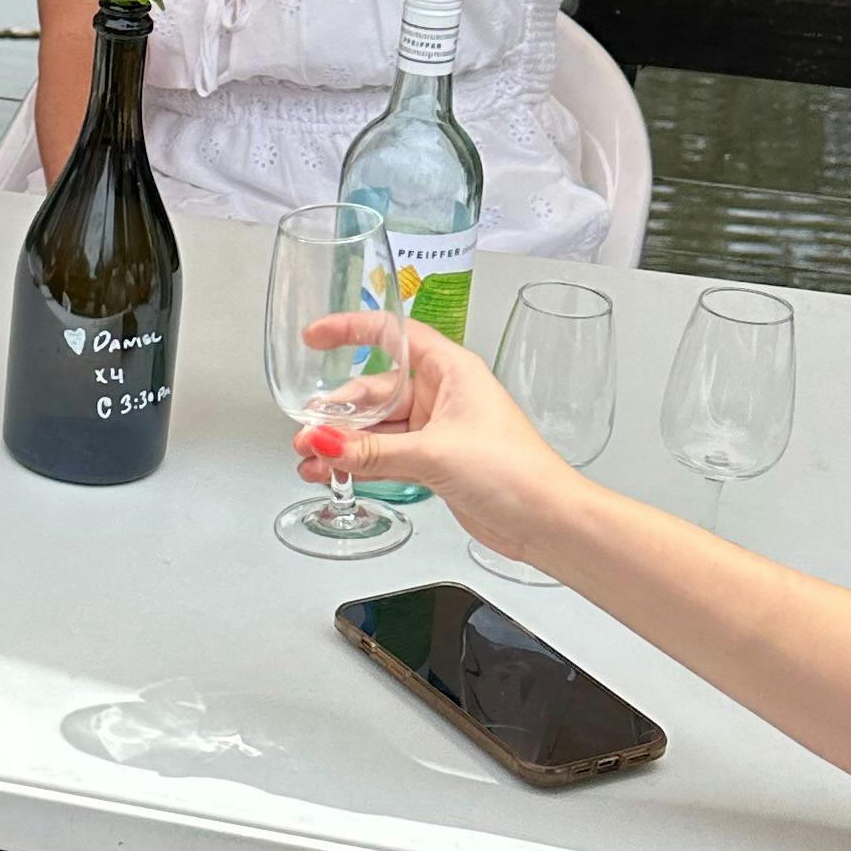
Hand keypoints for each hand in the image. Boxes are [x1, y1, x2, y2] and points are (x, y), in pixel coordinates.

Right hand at [292, 318, 574, 565]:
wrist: (545, 521)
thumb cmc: (515, 471)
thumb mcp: (434, 454)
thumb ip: (371, 450)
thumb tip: (322, 442)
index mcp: (450, 370)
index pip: (392, 335)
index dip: (350, 329)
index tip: (315, 337)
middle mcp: (442, 395)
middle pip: (375, 389)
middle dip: (337, 411)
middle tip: (305, 431)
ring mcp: (436, 430)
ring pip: (376, 428)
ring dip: (343, 443)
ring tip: (309, 460)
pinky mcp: (434, 462)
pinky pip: (385, 456)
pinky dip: (358, 464)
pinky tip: (331, 474)